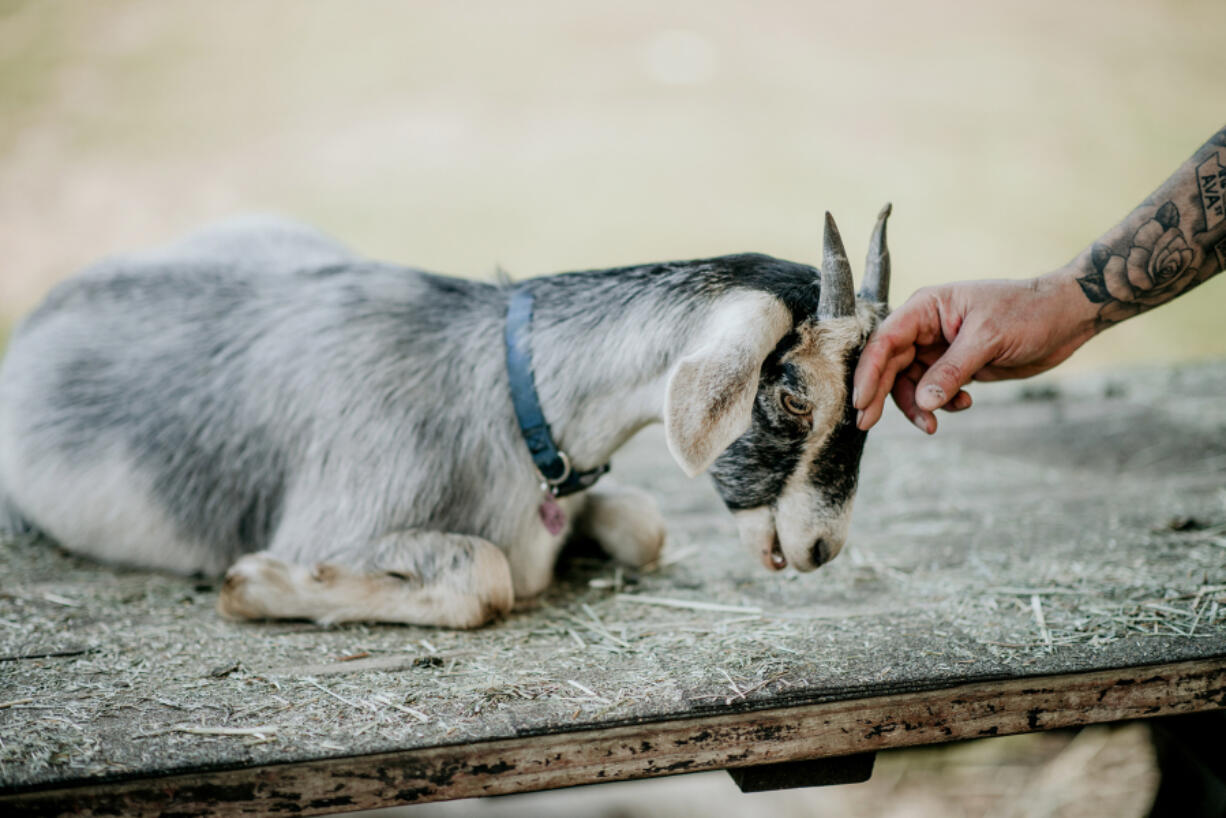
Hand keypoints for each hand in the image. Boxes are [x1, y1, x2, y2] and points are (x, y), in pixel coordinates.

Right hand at [852, 274, 1096, 433]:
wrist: (1065, 317)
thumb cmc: (1027, 313)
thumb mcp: (988, 339)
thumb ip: (952, 370)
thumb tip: (924, 402)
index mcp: (925, 308)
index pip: (885, 341)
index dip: (868, 371)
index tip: (861, 402)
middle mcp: (924, 327)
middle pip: (889, 364)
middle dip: (882, 395)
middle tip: (868, 425)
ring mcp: (937, 348)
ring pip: (909, 383)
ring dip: (918, 406)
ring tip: (933, 426)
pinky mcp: (954, 366)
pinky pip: (932, 390)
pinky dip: (941, 404)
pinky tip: (965, 405)